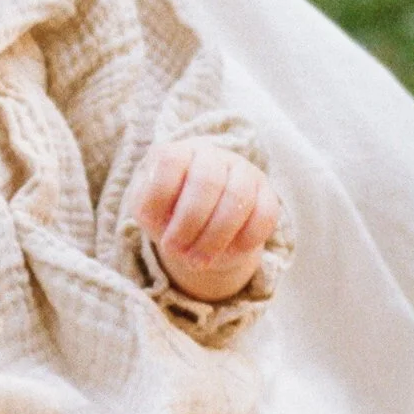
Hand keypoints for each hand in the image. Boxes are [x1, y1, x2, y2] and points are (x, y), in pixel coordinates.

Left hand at [139, 139, 280, 302]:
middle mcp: (211, 155)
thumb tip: (159, 213)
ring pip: (238, 197)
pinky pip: (266, 213)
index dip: (162, 197)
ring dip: (216, 237)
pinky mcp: (266, 193)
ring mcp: (242, 170)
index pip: (170, 160)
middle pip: (207, 180)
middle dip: (190, 224)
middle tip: (178, 254)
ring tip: (200, 261)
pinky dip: (248, 238)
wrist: (198, 230)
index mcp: (177, 153)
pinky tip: (232, 252)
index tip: (157, 228)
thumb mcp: (147, 211)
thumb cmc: (166, 215)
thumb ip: (146, 207)